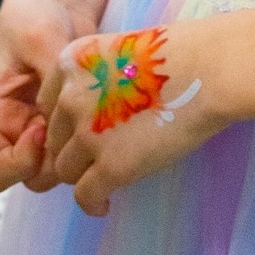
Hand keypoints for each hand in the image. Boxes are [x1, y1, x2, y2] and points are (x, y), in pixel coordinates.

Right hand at [0, 0, 90, 192]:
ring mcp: (41, 132)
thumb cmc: (33, 13)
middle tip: (74, 123)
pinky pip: (79, 152)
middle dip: (56, 160)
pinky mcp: (67, 126)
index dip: (20, 164)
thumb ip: (50, 76)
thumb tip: (64, 114)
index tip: (41, 132)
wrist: (60, 0)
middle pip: (32, 178)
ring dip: (77, 151)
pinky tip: (107, 121)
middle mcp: (13, 131)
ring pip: (59, 170)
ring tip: (91, 115)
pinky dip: (93, 144)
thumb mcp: (37, 38)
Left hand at [40, 19, 216, 216]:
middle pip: (54, 139)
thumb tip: (96, 109)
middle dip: (73, 149)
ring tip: (105, 178)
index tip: (84, 130)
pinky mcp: (112, 165)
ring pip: (65, 170)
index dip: (66, 122)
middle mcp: (70, 97)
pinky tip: (105, 203)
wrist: (206, 69)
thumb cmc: (178, 54)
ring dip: (82, 175)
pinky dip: (93, 203)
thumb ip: (98, 78)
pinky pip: (85, 195)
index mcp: (71, 64)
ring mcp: (88, 133)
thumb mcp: (120, 51)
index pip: (47, 106)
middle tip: (98, 155)